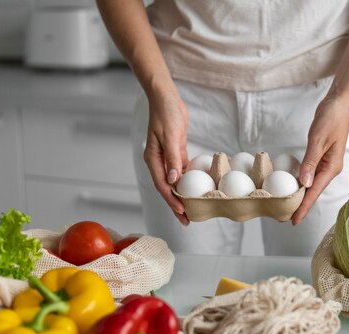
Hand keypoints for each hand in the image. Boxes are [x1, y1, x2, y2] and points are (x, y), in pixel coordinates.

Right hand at [143, 90, 189, 224]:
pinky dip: (187, 182)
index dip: (172, 200)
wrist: (166, 97)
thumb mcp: (171, 135)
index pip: (163, 185)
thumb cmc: (166, 113)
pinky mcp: (176, 152)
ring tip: (191, 211)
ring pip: (174, 182)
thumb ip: (173, 158)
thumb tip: (174, 181)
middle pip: (167, 189)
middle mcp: (159, 162)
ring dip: (182, 196)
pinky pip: (181, 172)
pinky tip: (195, 191)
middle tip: (186, 221)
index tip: (182, 212)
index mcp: (153, 159)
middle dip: (176, 205)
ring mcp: (167, 158)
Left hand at [291, 95, 348, 225]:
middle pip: (313, 192)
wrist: (339, 103)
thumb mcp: (318, 140)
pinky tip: (292, 187)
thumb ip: (311, 162)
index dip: (303, 207)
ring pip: (311, 185)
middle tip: (284, 219)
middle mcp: (330, 169)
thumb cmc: (331, 118)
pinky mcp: (321, 157)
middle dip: (300, 206)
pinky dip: (301, 183)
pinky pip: (310, 175)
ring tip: (286, 207)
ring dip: (300, 196)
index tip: (293, 221)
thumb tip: (304, 184)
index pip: (315, 192)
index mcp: (332, 167)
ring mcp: (326, 164)